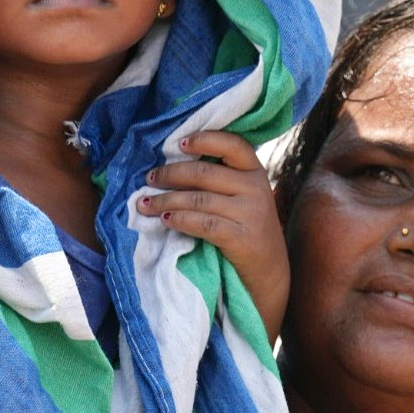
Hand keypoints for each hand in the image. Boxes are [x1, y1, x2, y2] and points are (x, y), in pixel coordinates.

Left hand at [140, 131, 288, 340]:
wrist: (269, 272)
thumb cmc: (246, 228)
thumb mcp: (243, 197)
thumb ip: (221, 179)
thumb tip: (173, 165)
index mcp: (255, 172)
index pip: (232, 145)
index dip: (204, 140)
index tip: (177, 144)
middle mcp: (256, 188)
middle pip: (204, 174)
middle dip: (170, 174)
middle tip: (149, 179)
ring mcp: (251, 213)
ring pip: (198, 199)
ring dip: (165, 200)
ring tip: (145, 203)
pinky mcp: (242, 238)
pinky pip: (202, 224)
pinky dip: (179, 219)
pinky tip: (164, 219)